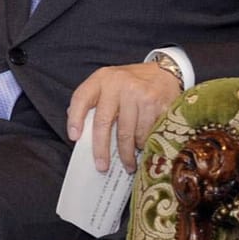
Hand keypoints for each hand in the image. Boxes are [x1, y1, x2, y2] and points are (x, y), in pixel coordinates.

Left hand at [66, 61, 184, 173]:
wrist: (164, 72)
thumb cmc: (130, 83)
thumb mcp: (107, 83)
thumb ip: (92, 101)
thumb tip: (78, 130)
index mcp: (101, 79)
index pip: (81, 98)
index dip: (75, 119)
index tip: (74, 138)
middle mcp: (119, 84)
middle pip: (104, 122)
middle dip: (101, 148)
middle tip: (101, 166)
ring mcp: (140, 94)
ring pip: (128, 133)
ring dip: (127, 152)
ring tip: (127, 163)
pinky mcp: (159, 104)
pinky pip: (147, 133)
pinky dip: (144, 145)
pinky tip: (143, 150)